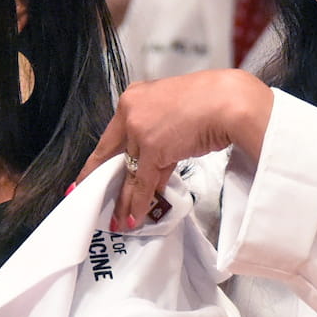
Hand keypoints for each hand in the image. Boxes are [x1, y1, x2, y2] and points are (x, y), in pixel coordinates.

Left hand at [76, 70, 274, 231]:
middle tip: (87, 195)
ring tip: (117, 218)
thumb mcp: (175, 116)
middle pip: (111, 154)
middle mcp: (131, 112)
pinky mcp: (151, 148)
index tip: (91, 171)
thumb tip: (153, 170)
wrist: (229, 102)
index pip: (113, 135)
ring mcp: (139, 130)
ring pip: (126, 172)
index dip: (101, 158)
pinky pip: (142, 182)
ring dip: (122, 199)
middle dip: (100, 180)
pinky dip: (138, 202)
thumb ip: (158, 140)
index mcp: (134, 98)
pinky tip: (134, 216)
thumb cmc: (211, 103)